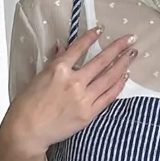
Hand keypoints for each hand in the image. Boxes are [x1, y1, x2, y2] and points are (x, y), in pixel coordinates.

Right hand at [0, 24, 135, 158]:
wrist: (27, 131)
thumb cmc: (28, 104)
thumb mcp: (39, 77)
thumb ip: (55, 61)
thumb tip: (62, 46)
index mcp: (58, 69)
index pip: (80, 47)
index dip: (92, 36)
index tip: (101, 29)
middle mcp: (73, 81)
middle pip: (101, 60)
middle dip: (118, 48)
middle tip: (130, 38)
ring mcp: (83, 98)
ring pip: (109, 77)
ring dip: (123, 64)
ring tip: (133, 54)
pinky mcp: (88, 113)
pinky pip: (108, 96)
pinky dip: (118, 85)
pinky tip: (125, 76)